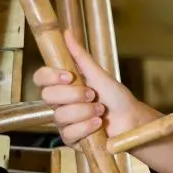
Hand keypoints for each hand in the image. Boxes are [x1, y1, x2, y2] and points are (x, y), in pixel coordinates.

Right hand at [32, 29, 147, 146]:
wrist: (131, 120)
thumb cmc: (116, 97)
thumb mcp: (99, 75)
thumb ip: (81, 57)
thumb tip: (67, 33)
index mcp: (64, 86)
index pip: (41, 78)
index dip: (51, 76)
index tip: (70, 76)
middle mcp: (60, 103)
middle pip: (47, 96)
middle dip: (73, 95)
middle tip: (92, 95)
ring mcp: (64, 122)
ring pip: (60, 115)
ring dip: (84, 111)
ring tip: (101, 111)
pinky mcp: (71, 139)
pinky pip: (68, 133)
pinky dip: (85, 127)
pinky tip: (97, 124)